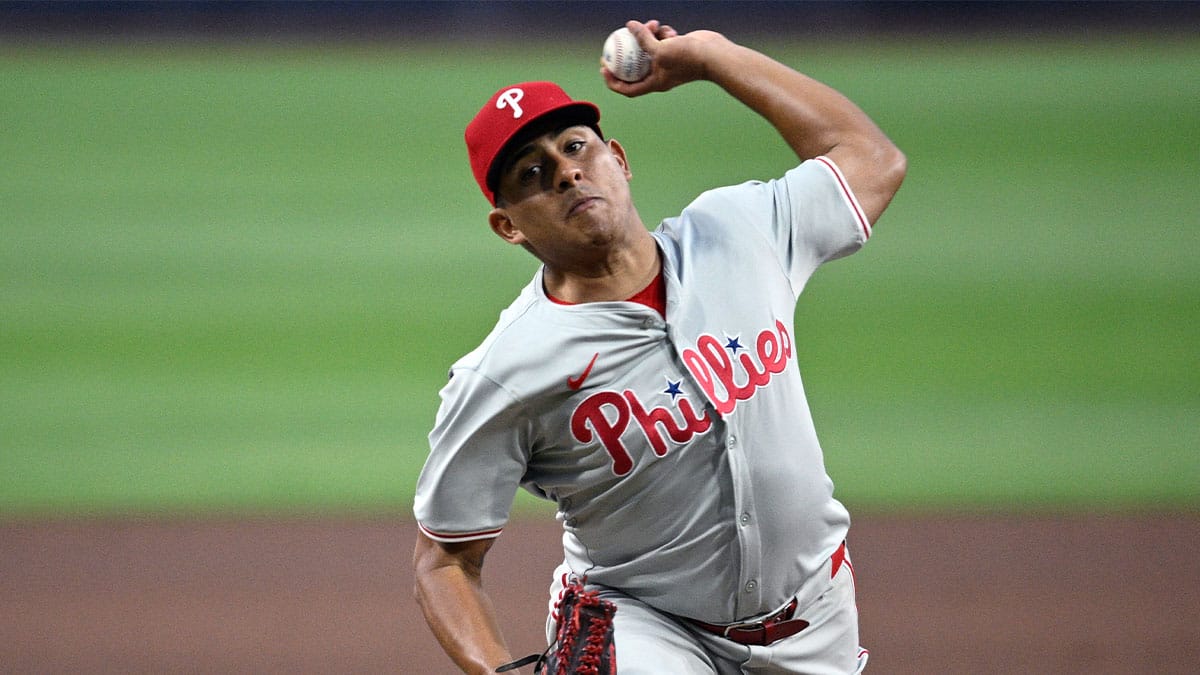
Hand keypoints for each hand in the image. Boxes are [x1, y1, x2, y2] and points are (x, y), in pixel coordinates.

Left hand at [601, 20, 729, 96]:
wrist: (714, 55)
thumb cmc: (688, 58)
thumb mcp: (660, 49)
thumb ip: (643, 39)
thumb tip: (629, 25)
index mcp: (654, 83)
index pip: (628, 88)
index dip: (613, 81)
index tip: (604, 69)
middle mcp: (660, 74)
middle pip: (635, 67)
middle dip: (624, 56)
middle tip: (612, 45)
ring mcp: (668, 61)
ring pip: (649, 48)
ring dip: (647, 35)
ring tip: (651, 24)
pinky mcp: (676, 49)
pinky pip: (662, 39)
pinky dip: (662, 32)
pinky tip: (666, 29)